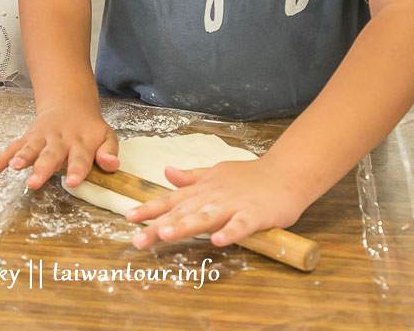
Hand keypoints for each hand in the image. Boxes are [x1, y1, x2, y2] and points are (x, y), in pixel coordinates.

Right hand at [0, 105, 118, 189]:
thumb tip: (111, 166)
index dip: (77, 170)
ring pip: (30, 148)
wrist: (70, 104)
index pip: (80, 158)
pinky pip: (14, 146)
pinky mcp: (29, 137)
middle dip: (42, 169)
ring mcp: (42, 137)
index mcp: (81, 142)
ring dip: (21, 157)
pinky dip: (3, 156)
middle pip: (51, 155)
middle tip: (34, 183)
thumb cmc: (89, 128)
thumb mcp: (107, 136)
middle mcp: (60, 139)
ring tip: (14, 167)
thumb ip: (109, 151)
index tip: (73, 182)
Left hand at [126, 158, 307, 247]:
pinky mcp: (254, 214)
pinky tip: (218, 242)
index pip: (171, 201)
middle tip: (138, 239)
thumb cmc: (249, 177)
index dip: (150, 209)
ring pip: (206, 216)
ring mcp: (233, 205)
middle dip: (159, 225)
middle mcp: (213, 196)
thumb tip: (166, 172)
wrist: (285, 173)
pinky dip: (230, 232)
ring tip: (167, 234)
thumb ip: (191, 178)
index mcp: (202, 190)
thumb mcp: (215, 173)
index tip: (128, 217)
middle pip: (183, 213)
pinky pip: (241, 225)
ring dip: (187, 225)